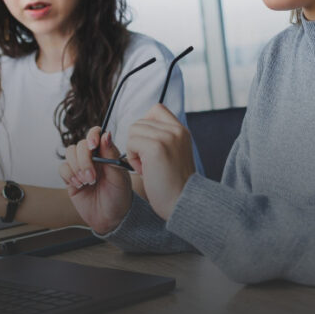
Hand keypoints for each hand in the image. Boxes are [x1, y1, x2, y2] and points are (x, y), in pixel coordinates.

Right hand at [60, 127, 133, 234]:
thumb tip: (106, 134)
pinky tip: (79, 185)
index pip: (96, 134)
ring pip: (69, 154)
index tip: (93, 146)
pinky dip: (69, 175)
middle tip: (92, 177)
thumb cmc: (120, 196)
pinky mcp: (71, 178)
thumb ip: (111, 154)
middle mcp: (92, 157)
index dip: (92, 135)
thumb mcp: (119, 176)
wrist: (111, 218)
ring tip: (87, 182)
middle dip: (84, 160)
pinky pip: (63, 168)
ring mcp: (80, 167)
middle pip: (80, 145)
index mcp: (106, 152)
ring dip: (77, 167)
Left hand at [124, 104, 195, 220]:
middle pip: (140, 121)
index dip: (146, 125)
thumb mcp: (173, 153)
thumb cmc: (173, 184)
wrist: (182, 204)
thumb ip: (162, 138)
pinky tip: (144, 170)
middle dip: (138, 142)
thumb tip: (138, 128)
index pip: (156, 109)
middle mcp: (177, 130)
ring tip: (147, 167)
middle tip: (148, 162)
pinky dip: (132, 158)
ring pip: (133, 130)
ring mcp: (167, 137)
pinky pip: (131, 142)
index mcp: (182, 131)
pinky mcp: (156, 147)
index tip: (148, 147)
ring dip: (134, 150)